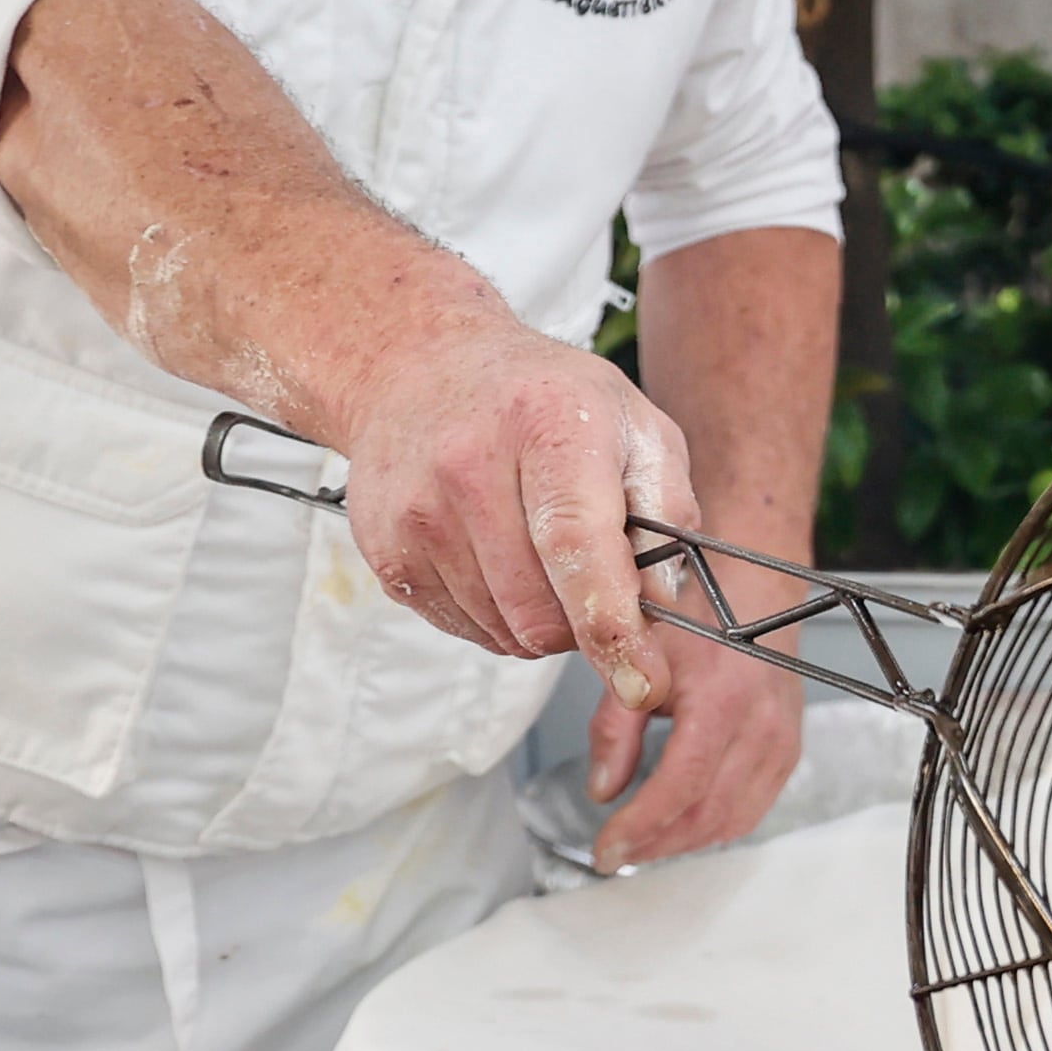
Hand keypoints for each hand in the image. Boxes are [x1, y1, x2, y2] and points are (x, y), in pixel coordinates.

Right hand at [328, 321, 697, 712]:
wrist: (417, 367)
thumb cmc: (542, 400)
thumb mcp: (634, 426)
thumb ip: (667, 513)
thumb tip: (664, 607)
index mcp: (547, 426)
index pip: (578, 546)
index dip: (613, 627)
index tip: (644, 683)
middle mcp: (468, 467)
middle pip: (540, 610)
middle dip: (585, 621)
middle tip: (591, 573)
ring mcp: (416, 513)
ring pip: (504, 631)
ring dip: (539, 619)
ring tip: (536, 548)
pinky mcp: (384, 551)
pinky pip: (463, 629)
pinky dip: (497, 614)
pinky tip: (496, 555)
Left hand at [583, 568, 805, 871]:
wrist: (757, 595)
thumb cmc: (700, 617)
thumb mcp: (641, 663)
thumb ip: (616, 728)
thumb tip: (603, 790)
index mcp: (722, 701)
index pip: (681, 787)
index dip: (641, 828)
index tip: (605, 850)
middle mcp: (762, 727)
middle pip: (708, 815)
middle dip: (656, 845)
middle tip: (615, 854)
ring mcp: (783, 742)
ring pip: (734, 820)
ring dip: (685, 842)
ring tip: (644, 844)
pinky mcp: (790, 751)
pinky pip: (755, 808)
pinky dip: (716, 826)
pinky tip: (684, 824)